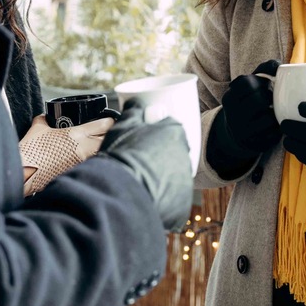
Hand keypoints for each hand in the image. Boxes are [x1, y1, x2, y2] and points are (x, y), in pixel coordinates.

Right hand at [20, 114, 114, 195]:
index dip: (111, 121)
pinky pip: (93, 163)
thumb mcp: (38, 127)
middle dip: (110, 134)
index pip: (106, 125)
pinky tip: (89, 157)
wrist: (25, 173)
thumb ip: (44, 119)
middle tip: (107, 130)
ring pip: (103, 152)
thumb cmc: (31, 150)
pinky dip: (94, 159)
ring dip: (103, 147)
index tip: (111, 119)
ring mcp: (83, 163)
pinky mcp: (78, 172)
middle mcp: (85, 149)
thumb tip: (46, 116)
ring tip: (99, 143)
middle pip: (109, 139)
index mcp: (78, 135)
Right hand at [98, 100, 192, 230]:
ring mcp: (185, 180)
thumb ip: (133, 110)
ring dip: (162, 179)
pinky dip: (163, 200)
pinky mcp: (182, 203)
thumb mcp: (123, 125)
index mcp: (175, 132)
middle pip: (173, 154)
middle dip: (160, 158)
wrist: (119, 191)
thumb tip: (136, 103)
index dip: (155, 137)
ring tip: (140, 183)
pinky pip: (173, 199)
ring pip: (174, 177)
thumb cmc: (121, 155)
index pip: (170, 131)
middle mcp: (186, 155)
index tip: (144, 144)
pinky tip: (146, 198)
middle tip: (140, 163)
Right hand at [211, 59, 281, 160]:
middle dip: (270, 98)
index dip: (260, 82)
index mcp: (229, 97)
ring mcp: (242, 131)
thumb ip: (264, 70)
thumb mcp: (250, 85)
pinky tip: (274, 125)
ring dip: (275, 113)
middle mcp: (232, 114)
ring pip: (268, 117)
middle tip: (272, 100)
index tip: (264, 85)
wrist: (237, 135)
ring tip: (274, 112)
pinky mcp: (254, 143)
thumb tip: (278, 65)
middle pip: (259, 100)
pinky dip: (278, 127)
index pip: (246, 82)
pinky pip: (274, 133)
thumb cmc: (250, 102)